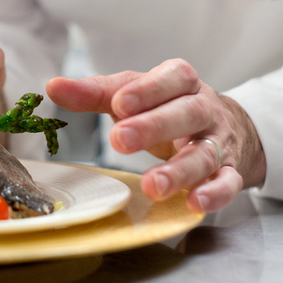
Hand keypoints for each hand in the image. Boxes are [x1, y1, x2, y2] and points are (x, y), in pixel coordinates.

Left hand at [46, 59, 265, 212]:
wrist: (226, 127)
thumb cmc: (167, 106)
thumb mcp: (134, 95)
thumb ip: (95, 93)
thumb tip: (52, 87)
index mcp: (181, 81)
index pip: (169, 79)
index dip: (146, 90)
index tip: (118, 103)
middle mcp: (204, 108)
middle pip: (186, 113)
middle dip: (154, 127)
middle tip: (120, 140)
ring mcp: (219, 141)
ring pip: (204, 153)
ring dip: (179, 170)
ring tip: (152, 185)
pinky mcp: (230, 171)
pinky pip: (227, 183)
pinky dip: (215, 193)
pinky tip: (194, 203)